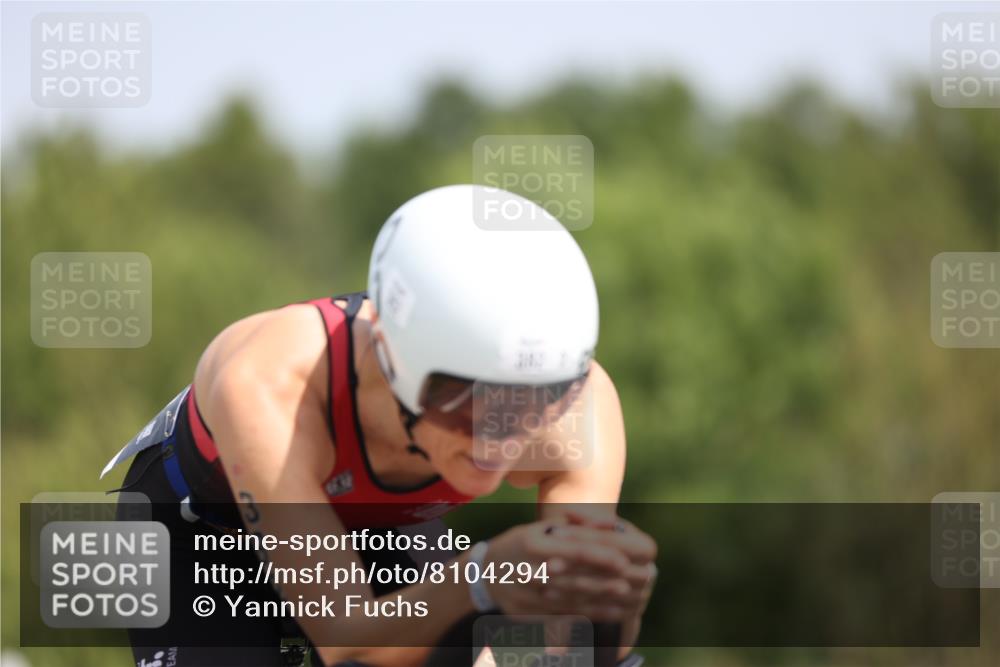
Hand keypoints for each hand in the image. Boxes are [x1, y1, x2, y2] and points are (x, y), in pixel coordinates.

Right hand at [482, 521, 632, 620]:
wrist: (484, 574)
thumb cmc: (520, 544)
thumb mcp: (541, 529)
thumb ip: (575, 527)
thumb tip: (609, 523)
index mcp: (533, 545)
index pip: (572, 551)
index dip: (599, 556)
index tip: (622, 559)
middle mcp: (529, 570)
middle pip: (573, 578)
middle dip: (602, 581)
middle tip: (628, 582)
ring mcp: (527, 594)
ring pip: (569, 599)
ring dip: (598, 599)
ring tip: (621, 596)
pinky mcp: (528, 612)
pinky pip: (561, 614)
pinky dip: (585, 613)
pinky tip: (604, 611)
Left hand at [542, 509, 657, 619]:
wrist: (612, 572)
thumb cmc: (599, 539)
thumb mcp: (597, 525)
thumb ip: (586, 518)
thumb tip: (571, 514)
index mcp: (647, 548)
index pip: (615, 540)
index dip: (585, 536)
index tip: (555, 533)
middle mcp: (648, 574)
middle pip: (609, 568)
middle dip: (576, 564)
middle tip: (547, 562)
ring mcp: (640, 598)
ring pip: (601, 591)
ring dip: (571, 584)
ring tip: (546, 577)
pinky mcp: (626, 616)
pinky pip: (597, 611)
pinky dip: (572, 602)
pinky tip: (549, 595)